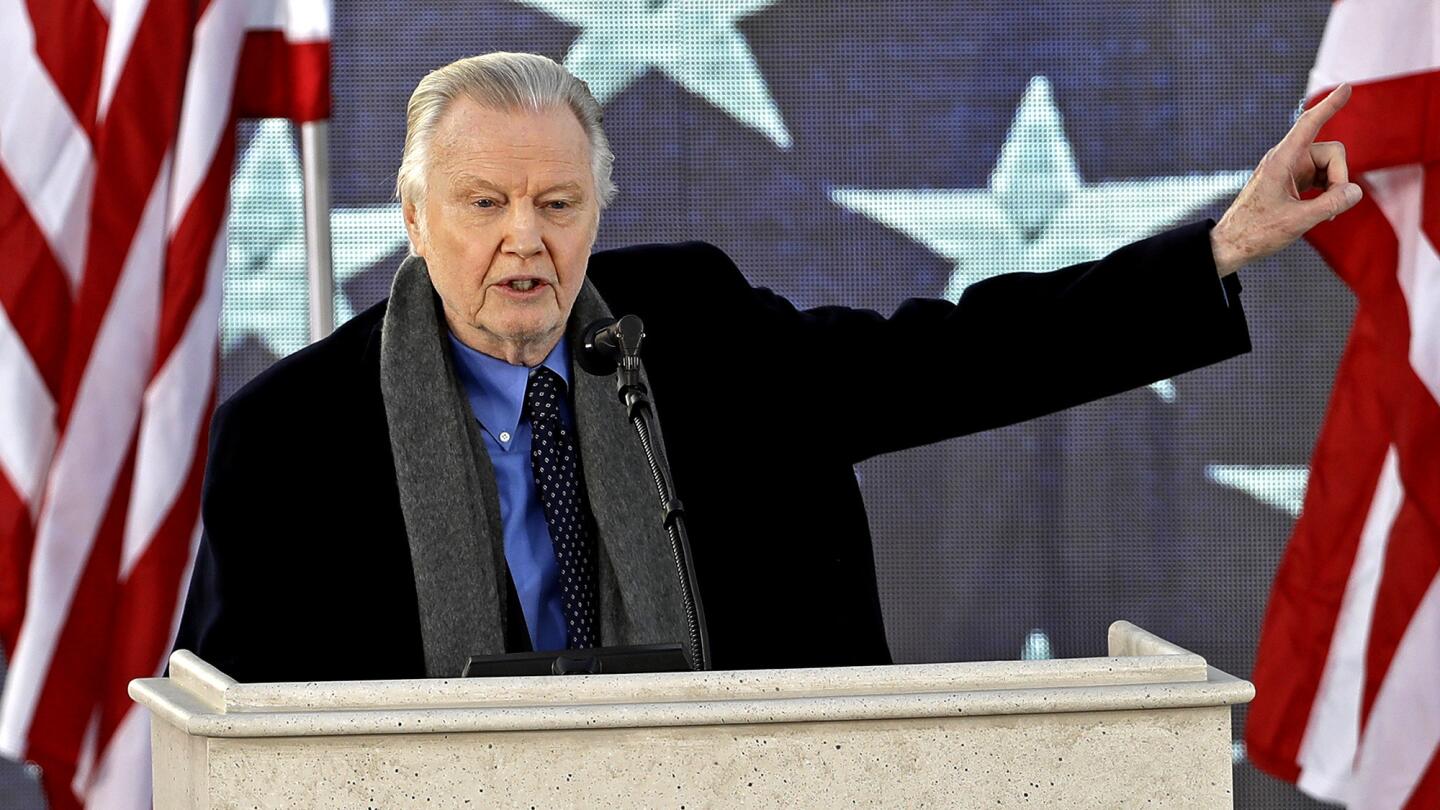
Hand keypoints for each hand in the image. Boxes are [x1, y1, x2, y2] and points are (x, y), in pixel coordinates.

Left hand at [1210, 83, 1363, 276]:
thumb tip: (1355, 191)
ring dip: (1335, 187)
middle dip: (1341, 177)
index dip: (1329, 106)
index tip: (1346, 87)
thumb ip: (1331, 205)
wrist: (1231, 244)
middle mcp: (1286, 159)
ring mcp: (1290, 169)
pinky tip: (1322, 211)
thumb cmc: (1256, 232)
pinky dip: (1328, 191)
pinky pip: (1322, 176)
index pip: (1309, 124)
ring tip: (1324, 214)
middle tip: (1334, 206)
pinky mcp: (1292, 180)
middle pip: (1332, 152)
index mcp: (1281, 160)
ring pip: (1330, 166)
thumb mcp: (1298, 220)